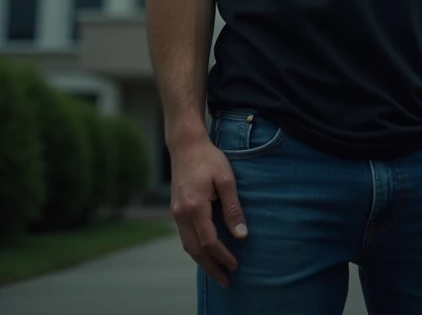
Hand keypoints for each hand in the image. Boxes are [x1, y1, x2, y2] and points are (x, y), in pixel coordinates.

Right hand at [169, 135, 247, 288]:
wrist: (185, 145)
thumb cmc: (209, 158)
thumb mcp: (227, 179)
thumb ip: (233, 208)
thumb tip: (241, 235)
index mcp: (195, 206)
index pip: (208, 241)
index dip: (222, 256)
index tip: (235, 265)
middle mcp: (181, 213)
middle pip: (195, 250)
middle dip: (211, 267)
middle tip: (226, 280)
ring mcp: (176, 212)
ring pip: (187, 245)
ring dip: (202, 261)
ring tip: (217, 271)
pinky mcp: (176, 209)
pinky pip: (185, 236)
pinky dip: (195, 248)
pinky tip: (206, 251)